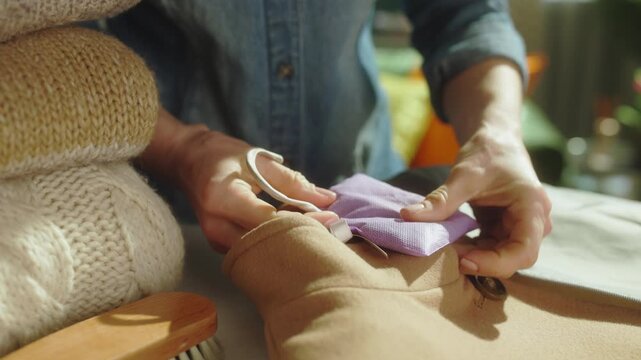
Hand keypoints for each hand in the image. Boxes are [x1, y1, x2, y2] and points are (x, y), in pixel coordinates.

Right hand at [140, 109, 337, 250]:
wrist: (187, 161)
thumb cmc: (221, 156)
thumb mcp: (257, 160)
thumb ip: (293, 181)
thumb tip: (328, 199)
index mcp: (223, 198)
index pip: (270, 220)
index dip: (304, 221)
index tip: (331, 217)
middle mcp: (216, 225)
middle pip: (266, 243)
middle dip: (300, 236)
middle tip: (330, 228)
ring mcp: (216, 240)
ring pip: (261, 251)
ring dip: (289, 241)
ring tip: (315, 228)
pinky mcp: (221, 246)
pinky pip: (254, 250)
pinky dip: (275, 241)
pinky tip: (293, 230)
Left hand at [401, 128, 551, 277]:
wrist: (494, 140)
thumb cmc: (487, 153)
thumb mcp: (463, 175)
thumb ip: (440, 200)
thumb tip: (407, 216)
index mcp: (532, 207)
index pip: (523, 251)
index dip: (495, 263)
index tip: (465, 261)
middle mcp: (534, 222)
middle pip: (514, 258)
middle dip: (482, 262)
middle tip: (449, 257)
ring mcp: (520, 227)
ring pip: (501, 256)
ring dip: (475, 257)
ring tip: (447, 249)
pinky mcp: (505, 229)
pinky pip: (491, 248)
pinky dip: (473, 250)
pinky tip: (452, 244)